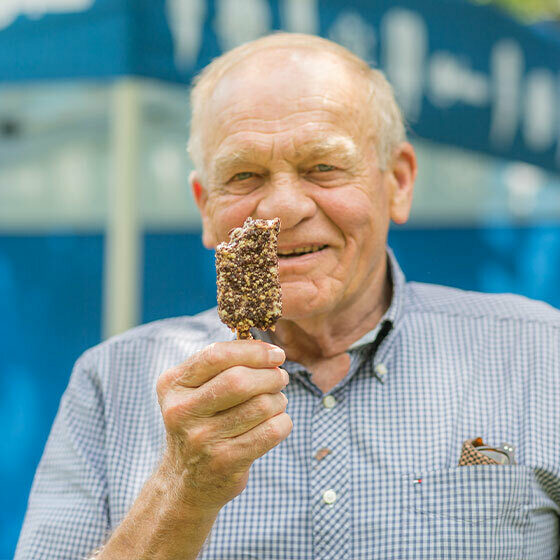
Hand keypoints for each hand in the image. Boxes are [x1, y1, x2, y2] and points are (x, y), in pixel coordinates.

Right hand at [156, 340, 291, 512]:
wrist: (187, 482)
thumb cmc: (201, 423)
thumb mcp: (194, 391)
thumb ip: (221, 365)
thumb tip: (266, 347)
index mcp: (173, 385)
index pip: (216, 355)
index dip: (253, 351)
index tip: (276, 354)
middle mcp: (181, 411)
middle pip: (240, 380)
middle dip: (270, 376)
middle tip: (280, 378)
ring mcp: (201, 439)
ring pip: (261, 405)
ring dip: (278, 400)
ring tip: (275, 402)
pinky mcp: (224, 462)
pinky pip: (271, 431)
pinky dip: (283, 422)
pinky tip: (276, 422)